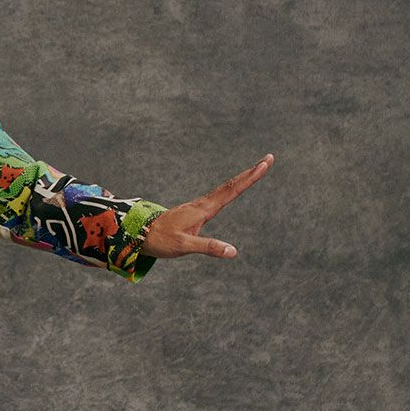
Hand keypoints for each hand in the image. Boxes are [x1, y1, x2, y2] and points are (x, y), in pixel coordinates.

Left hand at [140, 153, 273, 260]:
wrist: (140, 234)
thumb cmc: (161, 240)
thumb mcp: (185, 247)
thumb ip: (208, 248)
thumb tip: (233, 251)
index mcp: (203, 209)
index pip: (231, 190)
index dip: (249, 178)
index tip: (264, 164)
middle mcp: (202, 204)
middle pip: (231, 185)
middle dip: (251, 172)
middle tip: (269, 158)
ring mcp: (198, 206)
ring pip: (225, 189)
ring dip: (242, 179)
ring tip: (257, 169)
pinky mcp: (195, 211)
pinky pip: (218, 196)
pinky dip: (231, 188)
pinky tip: (233, 188)